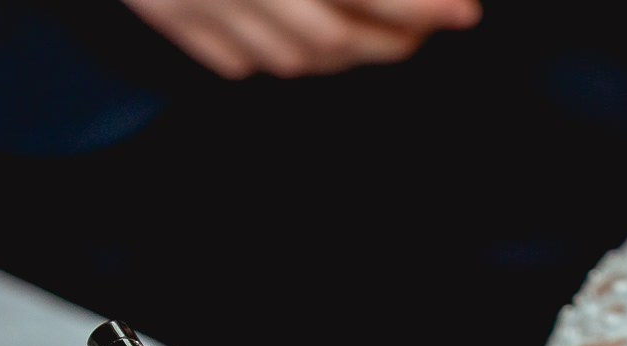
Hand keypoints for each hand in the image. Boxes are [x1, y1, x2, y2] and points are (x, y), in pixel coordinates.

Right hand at [122, 0, 480, 78]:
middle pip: (328, 39)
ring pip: (285, 58)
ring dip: (341, 57)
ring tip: (380, 38)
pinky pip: (232, 59)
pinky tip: (301, 41)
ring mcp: (189, 2)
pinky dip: (275, 55)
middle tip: (433, 28)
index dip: (419, 2)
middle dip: (390, 42)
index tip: (465, 9)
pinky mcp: (162, 13)